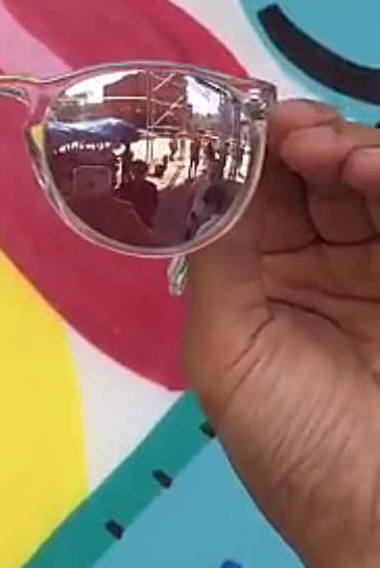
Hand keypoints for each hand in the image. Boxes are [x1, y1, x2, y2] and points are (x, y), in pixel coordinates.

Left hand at [183, 100, 379, 567]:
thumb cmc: (296, 447)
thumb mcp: (228, 351)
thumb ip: (217, 255)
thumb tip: (205, 166)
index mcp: (263, 282)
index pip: (258, 191)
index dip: (251, 148)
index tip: (247, 120)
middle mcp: (323, 264)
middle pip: (316, 170)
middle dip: (304, 139)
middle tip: (300, 136)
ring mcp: (378, 268)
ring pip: (368, 177)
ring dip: (352, 150)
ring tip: (338, 158)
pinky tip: (368, 171)